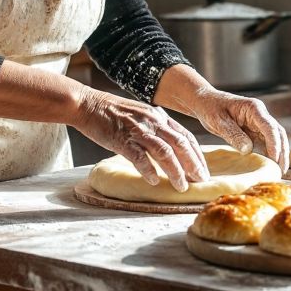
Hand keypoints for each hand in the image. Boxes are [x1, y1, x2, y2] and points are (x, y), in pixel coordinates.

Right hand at [68, 90, 207, 191]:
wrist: (88, 104)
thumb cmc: (113, 112)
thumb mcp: (141, 115)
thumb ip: (156, 126)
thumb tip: (170, 143)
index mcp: (159, 116)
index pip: (186, 136)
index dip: (197, 154)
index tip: (203, 169)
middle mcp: (153, 121)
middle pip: (181, 144)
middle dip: (193, 164)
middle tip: (200, 181)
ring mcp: (138, 130)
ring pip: (165, 151)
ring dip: (176, 171)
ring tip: (181, 186)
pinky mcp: (122, 139)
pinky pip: (139, 156)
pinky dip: (148, 170)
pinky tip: (154, 181)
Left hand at [176, 88, 288, 169]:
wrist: (205, 103)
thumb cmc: (211, 108)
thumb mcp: (219, 121)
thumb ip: (233, 134)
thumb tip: (248, 150)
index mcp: (254, 108)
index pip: (270, 127)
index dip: (274, 144)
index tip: (275, 160)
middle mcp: (260, 115)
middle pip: (278, 133)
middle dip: (282, 152)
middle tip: (281, 171)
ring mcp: (258, 123)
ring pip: (275, 139)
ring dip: (278, 154)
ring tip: (278, 172)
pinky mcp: (254, 131)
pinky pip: (265, 143)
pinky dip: (269, 154)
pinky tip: (269, 166)